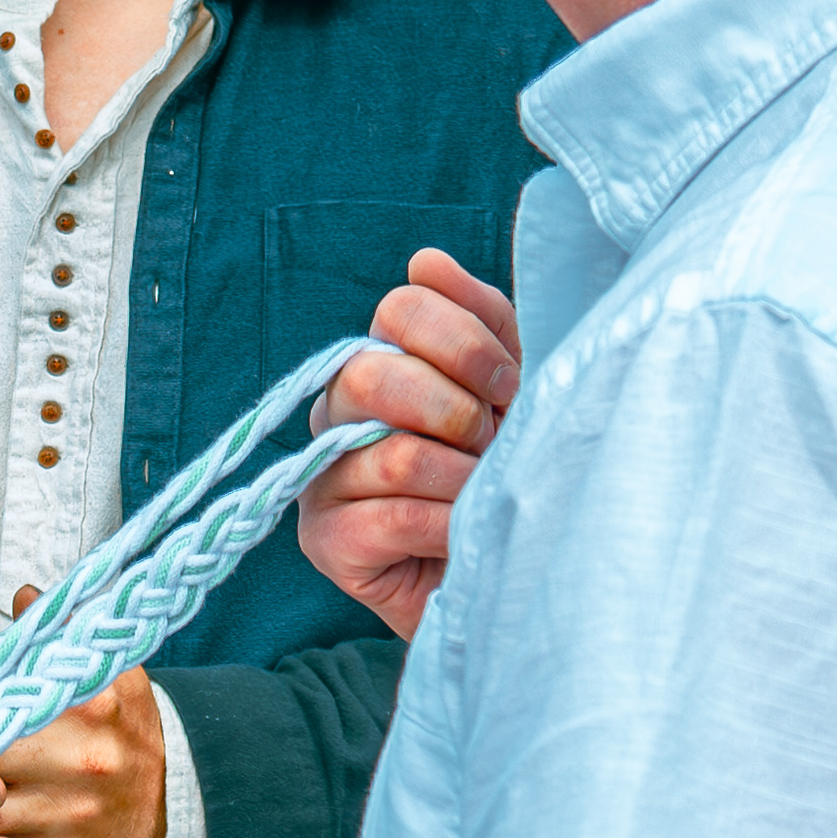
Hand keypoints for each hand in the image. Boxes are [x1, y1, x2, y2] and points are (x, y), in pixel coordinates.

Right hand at [301, 247, 522, 637]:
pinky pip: (390, 516)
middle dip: (457, 410)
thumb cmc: (508, 475)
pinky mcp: (326, 541)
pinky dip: (447, 524)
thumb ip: (484, 322)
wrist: (508, 577)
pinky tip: (467, 533)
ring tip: (485, 494)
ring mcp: (322, 478)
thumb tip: (426, 260)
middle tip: (493, 444)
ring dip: (463, 477)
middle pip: (372, 375)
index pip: (399, 309)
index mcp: (380, 363)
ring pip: (392, 453)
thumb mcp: (515, 390)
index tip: (511, 384)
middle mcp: (336, 413)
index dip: (464, 341)